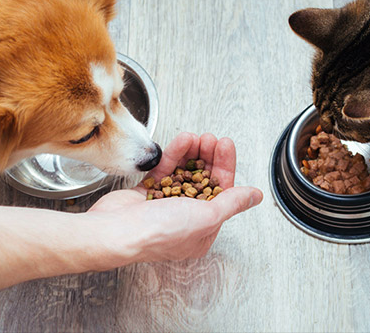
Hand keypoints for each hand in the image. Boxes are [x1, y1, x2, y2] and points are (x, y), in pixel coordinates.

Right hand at [86, 132, 262, 265]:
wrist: (114, 231)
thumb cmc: (158, 232)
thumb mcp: (206, 216)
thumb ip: (231, 202)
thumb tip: (255, 196)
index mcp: (202, 230)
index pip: (222, 192)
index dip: (224, 166)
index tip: (225, 145)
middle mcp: (185, 218)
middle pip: (203, 180)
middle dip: (209, 157)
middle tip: (211, 139)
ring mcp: (165, 205)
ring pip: (184, 172)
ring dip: (192, 153)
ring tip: (196, 137)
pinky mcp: (147, 193)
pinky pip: (165, 170)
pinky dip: (174, 155)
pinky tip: (182, 141)